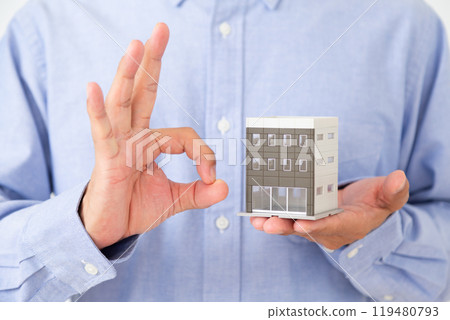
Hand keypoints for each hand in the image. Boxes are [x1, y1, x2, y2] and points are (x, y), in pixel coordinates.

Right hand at [80, 23, 228, 248]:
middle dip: (153, 61)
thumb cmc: (135, 208)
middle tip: (161, 29)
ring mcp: (117, 143)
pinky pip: (102, 130)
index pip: (184, 136)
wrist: (110, 230)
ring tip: (136, 45)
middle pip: (143, 92)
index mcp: (150, 142)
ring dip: (130, 73)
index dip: (203, 154)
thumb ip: (198, 193)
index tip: (210, 177)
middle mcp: (133, 135)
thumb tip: (224, 187)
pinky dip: (97, 110)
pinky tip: (94, 86)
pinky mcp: (105, 158)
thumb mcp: (173, 200)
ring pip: (123, 102)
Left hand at [250, 170, 408, 249]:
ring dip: (274, 223)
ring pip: (292, 226)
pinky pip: (288, 219)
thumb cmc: (375, 202)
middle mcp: (329, 230)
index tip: (302, 224)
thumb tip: (399, 178)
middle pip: (306, 229)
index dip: (317, 226)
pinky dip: (273, 216)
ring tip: (256, 220)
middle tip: (268, 222)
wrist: (364, 208)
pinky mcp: (305, 218)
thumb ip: (393, 191)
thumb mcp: (388, 197)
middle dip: (286, 226)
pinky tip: (255, 214)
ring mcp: (315, 225)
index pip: (333, 227)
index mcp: (350, 225)